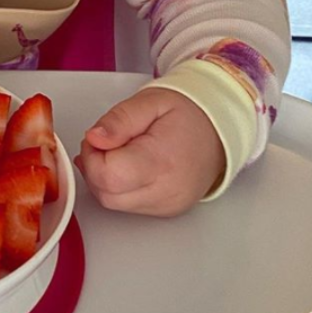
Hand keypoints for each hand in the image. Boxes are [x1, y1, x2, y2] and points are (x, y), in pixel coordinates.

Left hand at [75, 88, 225, 216]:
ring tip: (120, 151)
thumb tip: (94, 138)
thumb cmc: (188, 114)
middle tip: (108, 142)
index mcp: (162, 162)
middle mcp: (167, 191)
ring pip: (112, 202)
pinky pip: (127, 205)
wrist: (220, 130)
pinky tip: (128, 166)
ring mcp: (168, 205)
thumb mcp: (149, 101)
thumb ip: (118, 120)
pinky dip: (119, 187)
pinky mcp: (167, 210)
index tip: (99, 138)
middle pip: (106, 193)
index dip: (92, 155)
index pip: (107, 175)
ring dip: (104, 178)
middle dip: (94, 166)